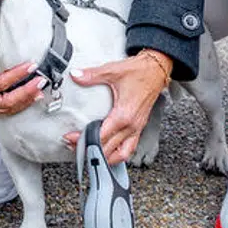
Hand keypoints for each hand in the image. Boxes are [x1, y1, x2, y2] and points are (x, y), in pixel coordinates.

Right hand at [0, 61, 44, 116]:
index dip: (15, 76)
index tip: (28, 66)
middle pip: (5, 101)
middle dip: (25, 92)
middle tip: (39, 81)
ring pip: (8, 108)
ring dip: (26, 99)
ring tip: (39, 90)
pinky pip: (8, 108)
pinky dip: (22, 103)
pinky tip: (33, 97)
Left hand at [60, 50, 171, 164]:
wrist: (157, 70)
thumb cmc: (140, 72)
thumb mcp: (113, 71)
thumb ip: (92, 75)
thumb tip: (76, 75)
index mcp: (123, 115)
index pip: (100, 136)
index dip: (83, 140)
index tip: (70, 138)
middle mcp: (131, 125)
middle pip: (108, 149)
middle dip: (89, 150)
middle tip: (74, 146)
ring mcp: (136, 128)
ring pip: (121, 154)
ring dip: (105, 157)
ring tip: (90, 153)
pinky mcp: (139, 127)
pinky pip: (129, 148)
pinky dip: (118, 154)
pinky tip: (109, 151)